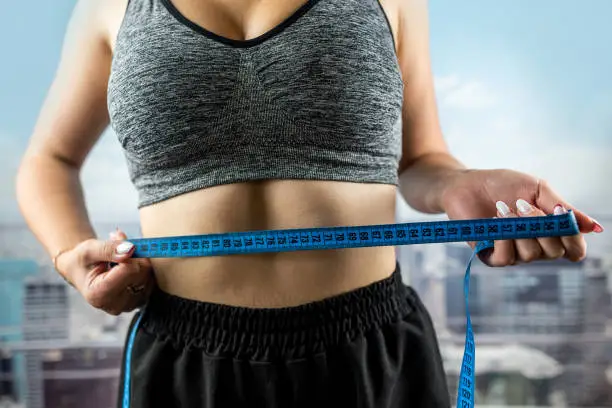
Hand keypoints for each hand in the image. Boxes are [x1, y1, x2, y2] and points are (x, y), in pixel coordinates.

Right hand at [55, 228, 154, 314]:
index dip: (126, 251)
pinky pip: (151, 277)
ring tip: (118, 255)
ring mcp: (130, 304)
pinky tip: (127, 265)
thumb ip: (108, 249)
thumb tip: (131, 250)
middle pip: (141, 271)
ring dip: (138, 258)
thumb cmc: (82, 260)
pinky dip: (142, 266)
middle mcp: (116, 305)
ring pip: (149, 273)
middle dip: (133, 253)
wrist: (81, 270)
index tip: (116, 240)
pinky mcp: (140, 300)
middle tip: (117, 243)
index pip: (129, 269)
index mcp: (99, 295)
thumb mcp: (88, 250)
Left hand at [441, 169, 603, 265]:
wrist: (467, 184)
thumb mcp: (538, 190)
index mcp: (550, 232)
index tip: (559, 215)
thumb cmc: (502, 185)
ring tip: (504, 208)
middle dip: (542, 226)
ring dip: (519, 228)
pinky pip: (507, 258)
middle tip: (523, 204)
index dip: (573, 239)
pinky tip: (495, 220)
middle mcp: (535, 246)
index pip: (574, 250)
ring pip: (531, 254)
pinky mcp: (491, 256)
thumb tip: (594, 227)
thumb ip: (564, 208)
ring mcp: (514, 253)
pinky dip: (503, 239)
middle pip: (555, 252)